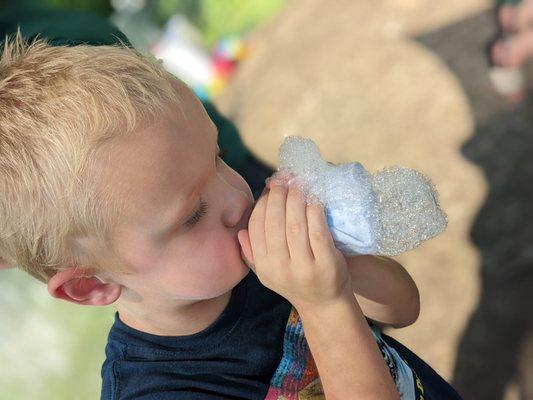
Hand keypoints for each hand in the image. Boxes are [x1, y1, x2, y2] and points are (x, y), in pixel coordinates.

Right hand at [237, 174, 351, 308]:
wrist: (324, 305)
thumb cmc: (297, 282)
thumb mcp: (269, 273)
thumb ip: (253, 253)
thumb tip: (239, 232)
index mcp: (263, 266)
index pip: (257, 226)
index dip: (262, 203)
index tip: (270, 187)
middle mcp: (279, 268)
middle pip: (275, 222)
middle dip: (279, 195)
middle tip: (285, 179)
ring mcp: (303, 267)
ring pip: (295, 224)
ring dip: (296, 199)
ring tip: (299, 185)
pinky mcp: (326, 264)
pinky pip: (317, 232)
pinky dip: (314, 212)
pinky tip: (314, 201)